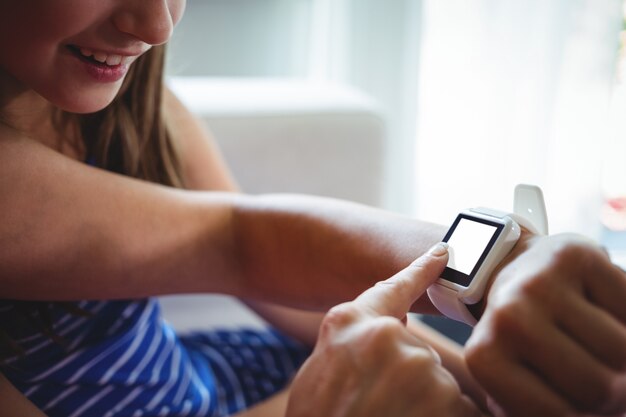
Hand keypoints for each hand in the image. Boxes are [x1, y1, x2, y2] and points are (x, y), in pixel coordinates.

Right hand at [286, 243, 483, 416]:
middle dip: (411, 385)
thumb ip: (355, 341)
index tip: (441, 253)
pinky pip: (463, 411)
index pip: (392, 289)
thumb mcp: (321, 369)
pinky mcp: (445, 398)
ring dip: (428, 409)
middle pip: (419, 356)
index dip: (419, 271)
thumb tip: (390, 328)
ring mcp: (417, 365)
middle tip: (380, 409)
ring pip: (441, 386)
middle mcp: (385, 335)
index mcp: (350, 323)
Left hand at [465, 233, 625, 416]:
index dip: (585, 416)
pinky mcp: (573, 255)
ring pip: (622, 350)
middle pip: (597, 386)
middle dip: (613, 391)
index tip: (580, 402)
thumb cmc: (523, 336)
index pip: (559, 415)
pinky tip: (606, 315)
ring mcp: (539, 282)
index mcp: (485, 357)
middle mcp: (508, 315)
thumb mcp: (521, 380)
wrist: (515, 270)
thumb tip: (608, 412)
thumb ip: (546, 406)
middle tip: (605, 377)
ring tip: (605, 350)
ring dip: (624, 357)